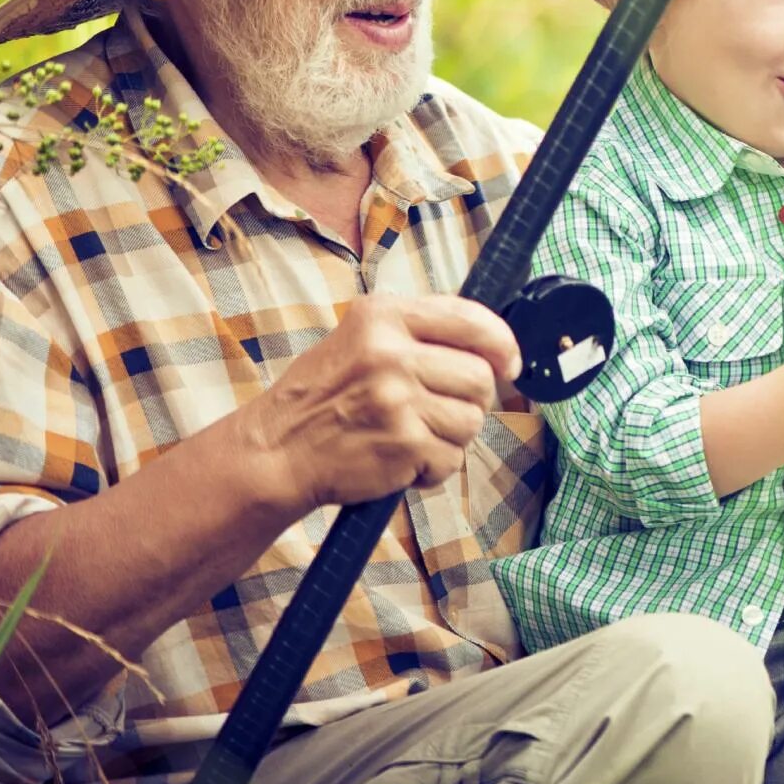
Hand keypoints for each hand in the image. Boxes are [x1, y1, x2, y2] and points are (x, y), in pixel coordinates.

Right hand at [236, 294, 521, 511]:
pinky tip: (401, 460)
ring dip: (451, 437)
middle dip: (472, 400)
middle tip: (440, 411)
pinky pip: (452, 459)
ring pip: (472, 420)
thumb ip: (420, 334)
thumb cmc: (323, 397)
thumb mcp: (361, 339)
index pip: (472, 320)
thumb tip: (494, 346)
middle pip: (481, 376)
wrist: (275, 452)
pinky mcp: (403, 444)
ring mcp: (398, 399)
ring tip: (412, 435)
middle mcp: (390, 352)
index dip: (502, 345)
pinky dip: (433, 468)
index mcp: (383, 315)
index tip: (509, 365)